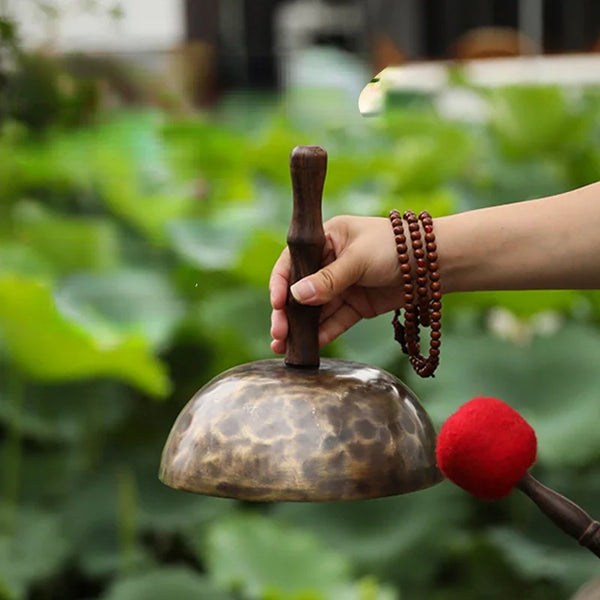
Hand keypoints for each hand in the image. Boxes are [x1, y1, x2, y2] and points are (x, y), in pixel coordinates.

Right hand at [269, 215, 402, 353]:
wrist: (435, 263)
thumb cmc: (396, 246)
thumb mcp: (358, 259)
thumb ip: (327, 280)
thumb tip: (295, 297)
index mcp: (326, 239)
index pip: (293, 262)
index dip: (280, 283)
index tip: (277, 304)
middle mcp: (330, 262)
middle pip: (301, 290)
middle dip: (287, 313)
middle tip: (278, 333)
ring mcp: (343, 286)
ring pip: (316, 310)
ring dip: (301, 328)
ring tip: (284, 346)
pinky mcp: (357, 305)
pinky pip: (335, 321)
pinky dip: (323, 333)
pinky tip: (310, 346)